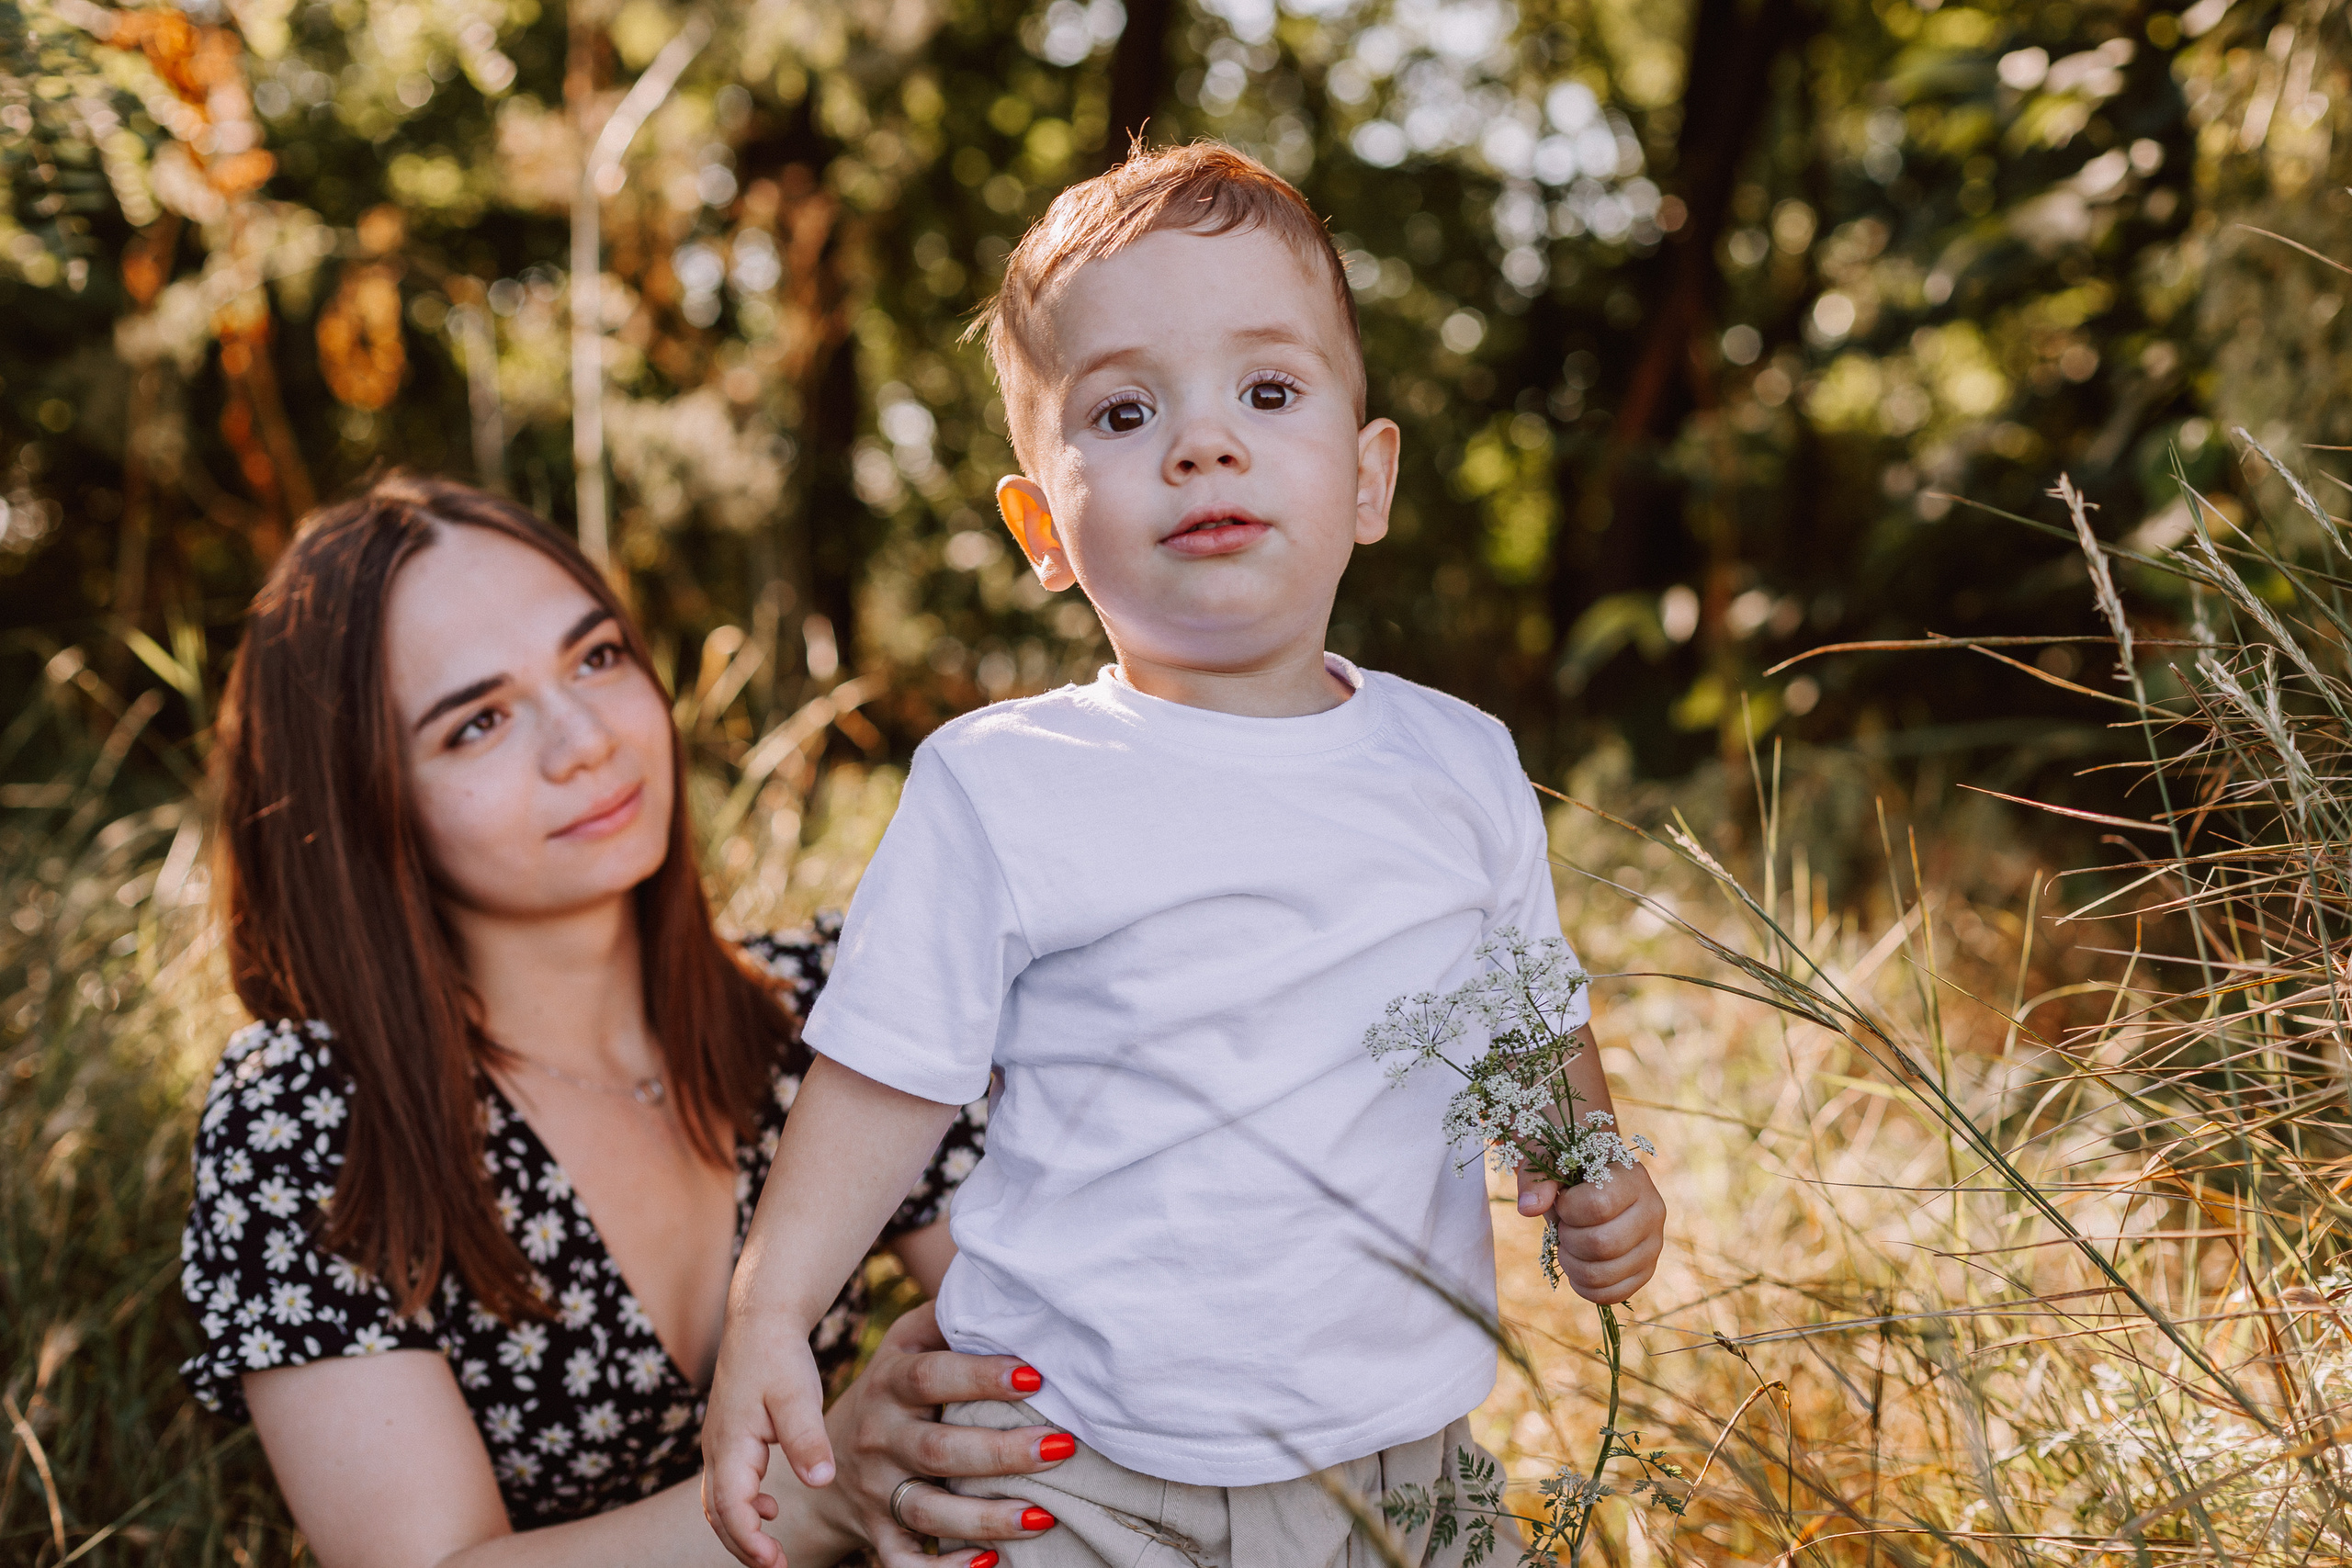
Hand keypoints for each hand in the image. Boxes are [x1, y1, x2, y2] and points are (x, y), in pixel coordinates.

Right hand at [701, 1316, 831, 1567]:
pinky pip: (727, 1485)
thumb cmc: (779, 1355)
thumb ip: (807, 1438)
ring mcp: (719, 1445)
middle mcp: (716, 1450)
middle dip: (743, 1547)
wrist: (761, 1319)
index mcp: (729, 1445)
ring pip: (719, 1503)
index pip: (730, 1510)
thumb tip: (820, 1481)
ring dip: (741, 1530)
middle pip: (719, 1516)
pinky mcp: (730, 1438)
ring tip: (771, 1551)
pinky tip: (771, 1505)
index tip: (775, 1563)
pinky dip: (742, 1507)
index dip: (750, 1543)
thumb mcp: (798, 1395)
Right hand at [829, 1302, 1069, 1566]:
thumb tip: (1008, 1284)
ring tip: (1043, 1515)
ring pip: (928, 1510)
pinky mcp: (877, 1533)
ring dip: (986, 1518)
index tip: (1035, 1377)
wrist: (820, 1456)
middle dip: (1000, 1452)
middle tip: (1060, 1447)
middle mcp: (878, 1437)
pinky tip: (990, 1564)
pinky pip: (906, 1562)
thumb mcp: (906, 1342)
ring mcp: (876, 1490)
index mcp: (889, 1382)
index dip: (980, 1377)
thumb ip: (948, 1318)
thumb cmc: (894, 1387)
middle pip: (937, 1449)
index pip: (931, 1377)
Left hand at [1516, 1159, 1664, 1303]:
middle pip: (1603, 1244)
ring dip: (1571, 1264)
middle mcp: (1652, 1210)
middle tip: (1563, 1227)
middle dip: (1568, 1239)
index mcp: (1632, 1176)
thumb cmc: (1568, 1167)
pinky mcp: (1645, 1271)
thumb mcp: (1548, 1160)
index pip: (1599, 1205)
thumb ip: (1537, 1178)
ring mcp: (1653, 1245)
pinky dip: (1583, 1286)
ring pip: (1604, 1273)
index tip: (1563, 1202)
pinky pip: (1612, 1294)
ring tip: (1567, 1245)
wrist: (1590, 1180)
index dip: (1568, 1209)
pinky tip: (1576, 1266)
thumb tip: (1529, 1208)